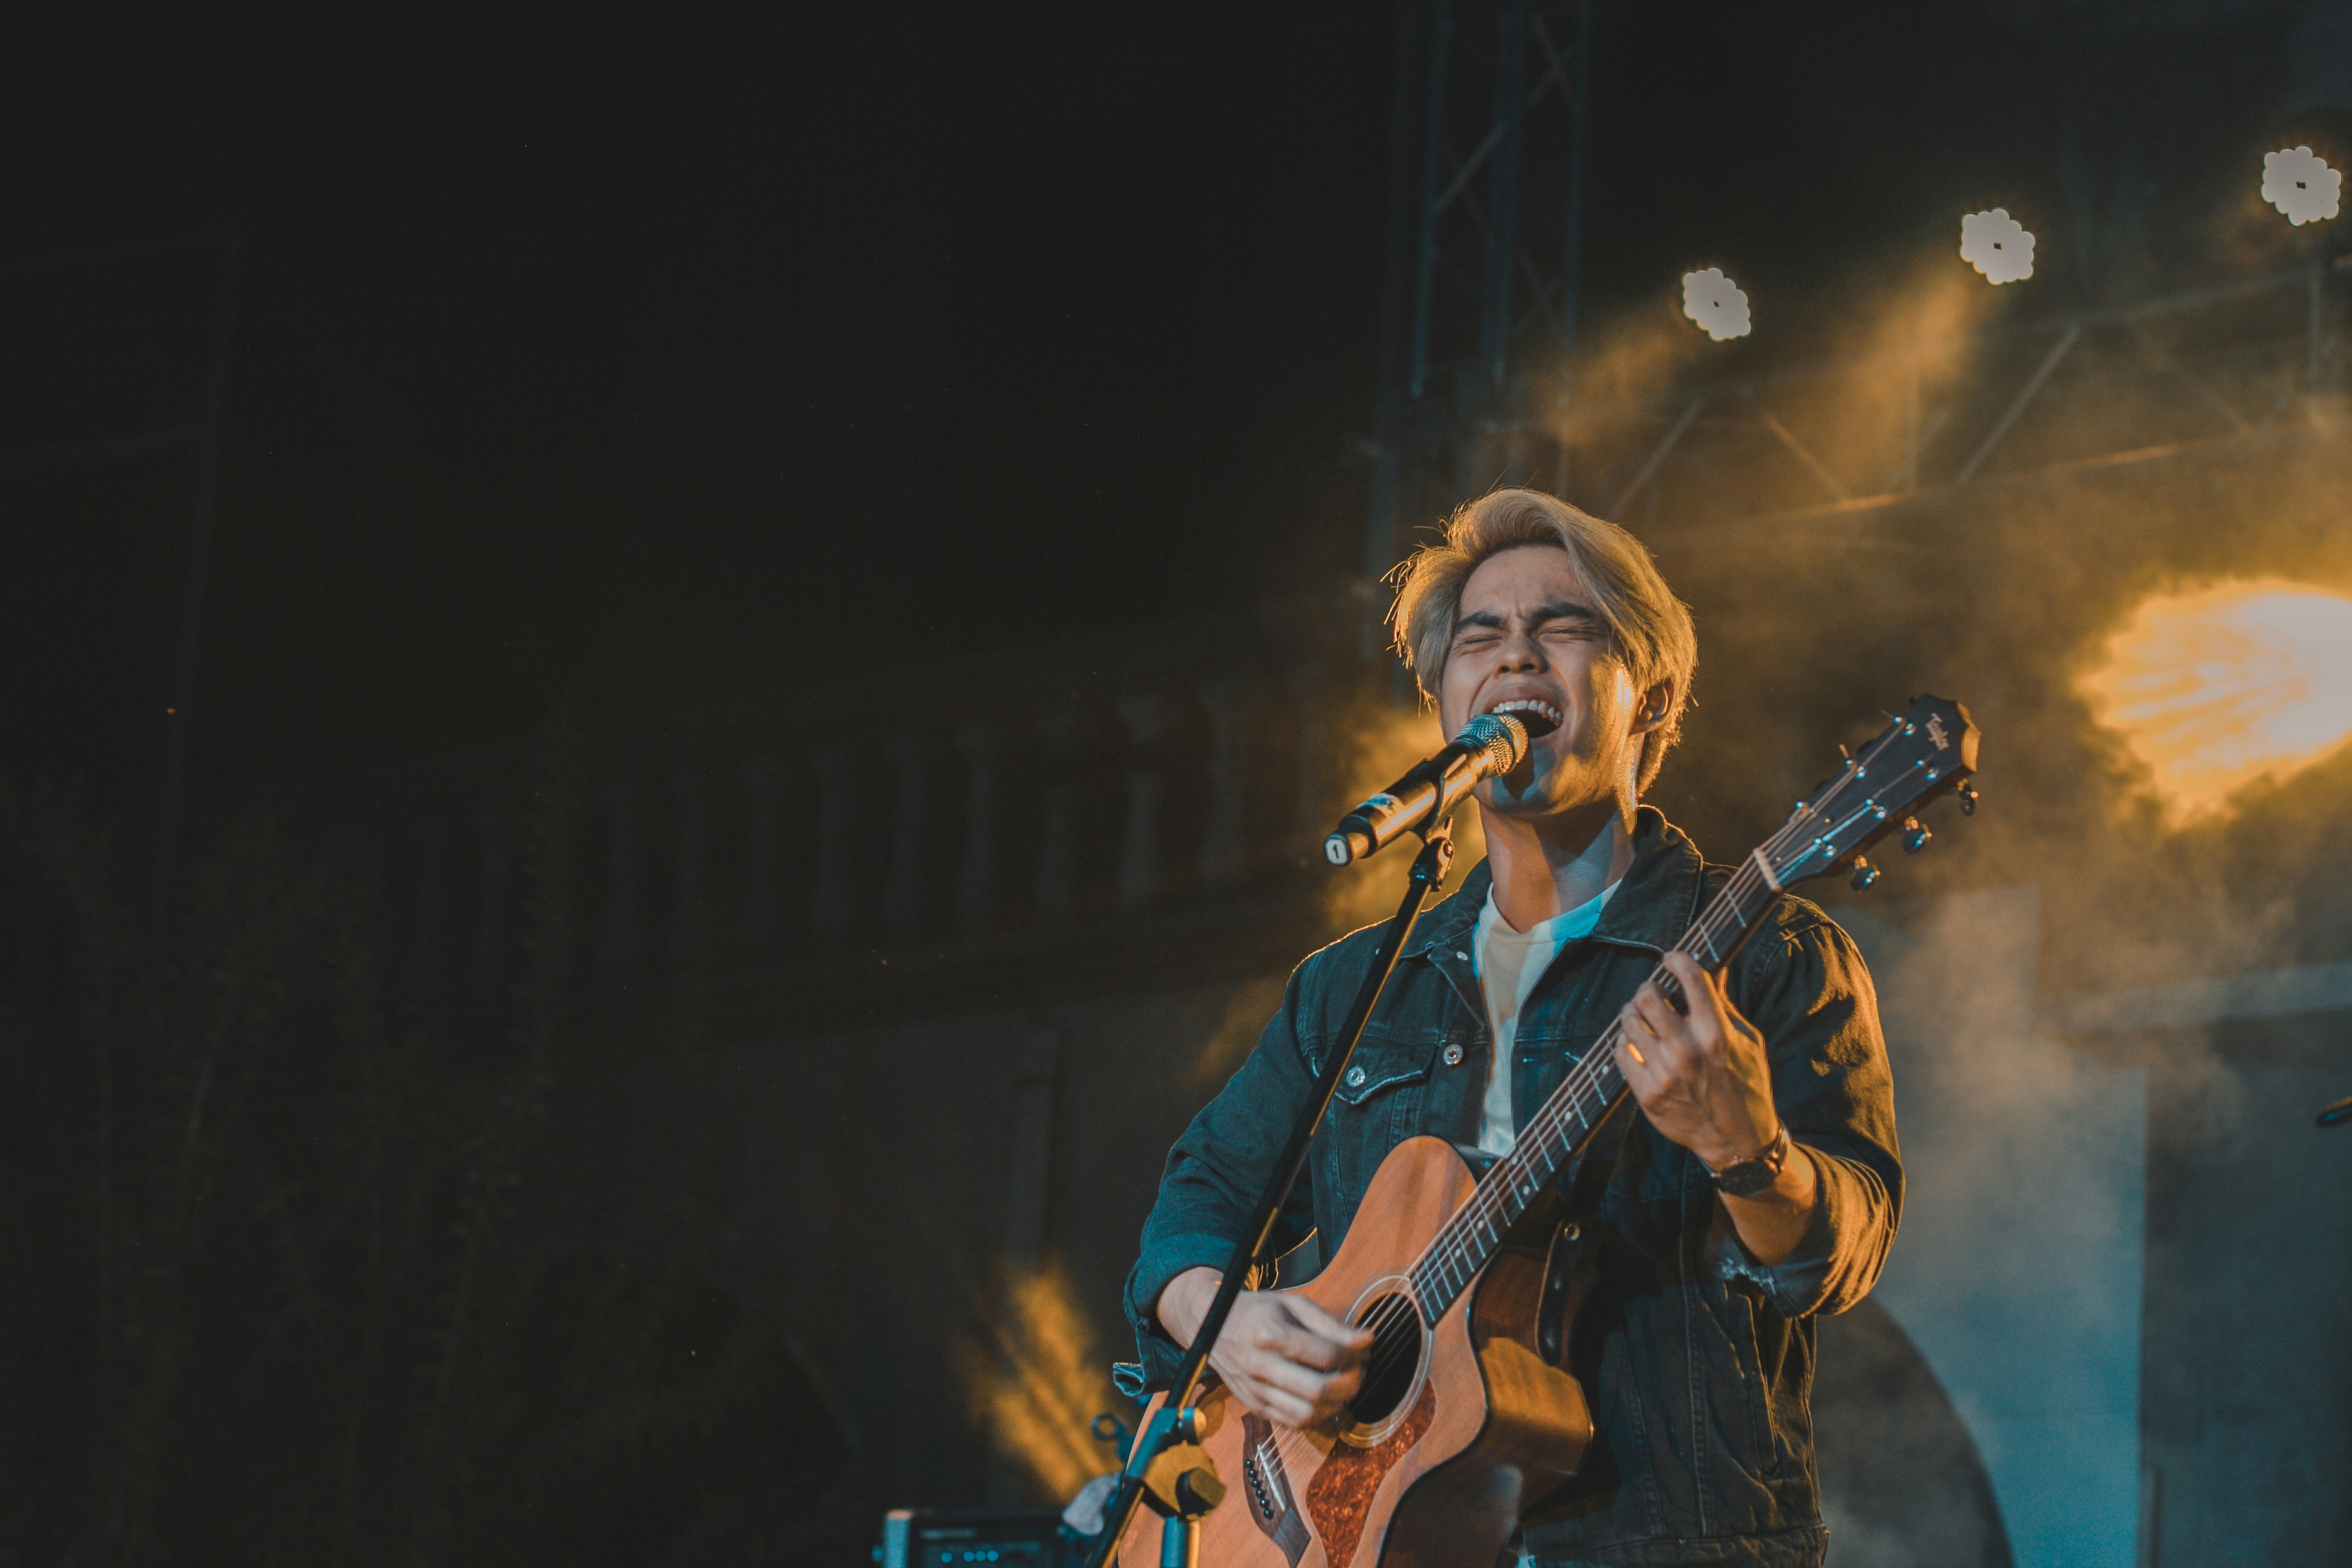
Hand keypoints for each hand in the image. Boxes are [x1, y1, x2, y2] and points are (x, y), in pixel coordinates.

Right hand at [1154, 1266, 1371, 1427]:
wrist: (1211, 1324)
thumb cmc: (1258, 1311)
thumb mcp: (1293, 1303)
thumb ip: (1329, 1324)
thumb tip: (1365, 1340)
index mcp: (1270, 1334)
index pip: (1325, 1354)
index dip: (1355, 1353)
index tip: (1367, 1345)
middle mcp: (1260, 1365)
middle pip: (1318, 1390)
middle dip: (1350, 1383)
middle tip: (1360, 1370)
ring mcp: (1255, 1390)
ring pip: (1307, 1413)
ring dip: (1336, 1403)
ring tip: (1345, 1384)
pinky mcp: (1254, 1406)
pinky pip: (1293, 1422)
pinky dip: (1316, 1415)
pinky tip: (1325, 1397)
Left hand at [1614, 952, 1817, 1264]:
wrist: (1737, 1141)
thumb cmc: (1747, 1086)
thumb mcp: (1747, 1042)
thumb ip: (1724, 1007)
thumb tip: (1713, 971)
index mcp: (1716, 1034)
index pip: (1691, 979)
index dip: (1677, 960)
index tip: (1672, 959)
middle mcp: (1687, 1050)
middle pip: (1647, 997)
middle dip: (1649, 988)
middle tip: (1654, 993)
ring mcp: (1663, 1073)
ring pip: (1628, 1022)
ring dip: (1633, 1013)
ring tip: (1643, 1017)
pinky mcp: (1646, 1094)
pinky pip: (1621, 1052)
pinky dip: (1626, 1042)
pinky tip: (1638, 1043)